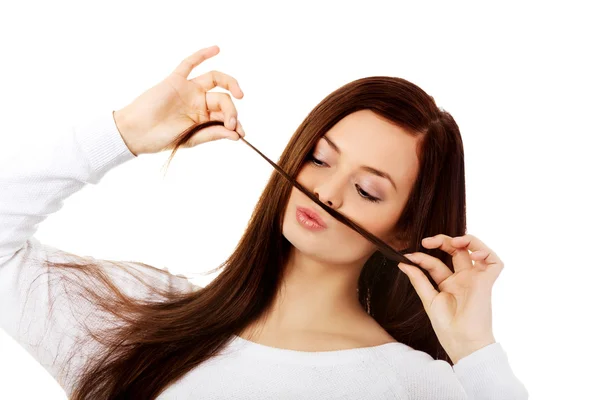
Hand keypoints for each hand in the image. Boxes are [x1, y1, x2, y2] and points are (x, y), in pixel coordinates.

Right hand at [113, 45, 244, 155]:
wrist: (135, 132)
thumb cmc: (160, 139)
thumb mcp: (191, 139)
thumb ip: (213, 133)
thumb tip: (237, 135)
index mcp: (202, 117)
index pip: (225, 115)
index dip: (235, 123)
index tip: (240, 134)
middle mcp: (198, 102)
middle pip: (222, 99)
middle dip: (231, 111)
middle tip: (232, 124)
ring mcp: (188, 90)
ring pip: (214, 79)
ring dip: (230, 83)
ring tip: (238, 95)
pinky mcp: (175, 81)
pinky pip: (189, 64)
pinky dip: (202, 55)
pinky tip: (216, 49)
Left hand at [398, 234, 503, 362]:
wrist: (462, 342)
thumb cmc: (447, 327)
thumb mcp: (429, 299)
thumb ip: (419, 279)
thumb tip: (403, 263)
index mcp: (449, 283)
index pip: (436, 262)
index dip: (423, 257)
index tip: (408, 257)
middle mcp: (463, 278)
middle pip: (456, 250)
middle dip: (444, 241)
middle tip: (427, 241)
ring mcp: (475, 279)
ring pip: (476, 250)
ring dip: (467, 240)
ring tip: (454, 241)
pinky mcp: (487, 282)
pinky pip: (494, 262)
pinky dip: (486, 252)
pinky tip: (473, 253)